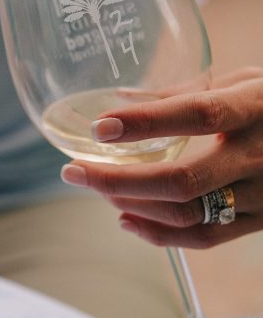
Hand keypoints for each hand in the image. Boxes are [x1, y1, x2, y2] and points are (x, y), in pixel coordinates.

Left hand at [60, 67, 262, 248]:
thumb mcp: (243, 80)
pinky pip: (206, 238)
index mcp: (256, 107)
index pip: (198, 114)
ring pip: (189, 214)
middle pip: (183, 180)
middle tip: (73, 172)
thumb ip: (185, 90)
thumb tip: (119, 98)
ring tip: (96, 188)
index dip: (147, 122)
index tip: (100, 126)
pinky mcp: (262, 222)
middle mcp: (260, 154)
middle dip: (118, 180)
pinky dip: (159, 235)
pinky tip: (125, 219)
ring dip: (132, 205)